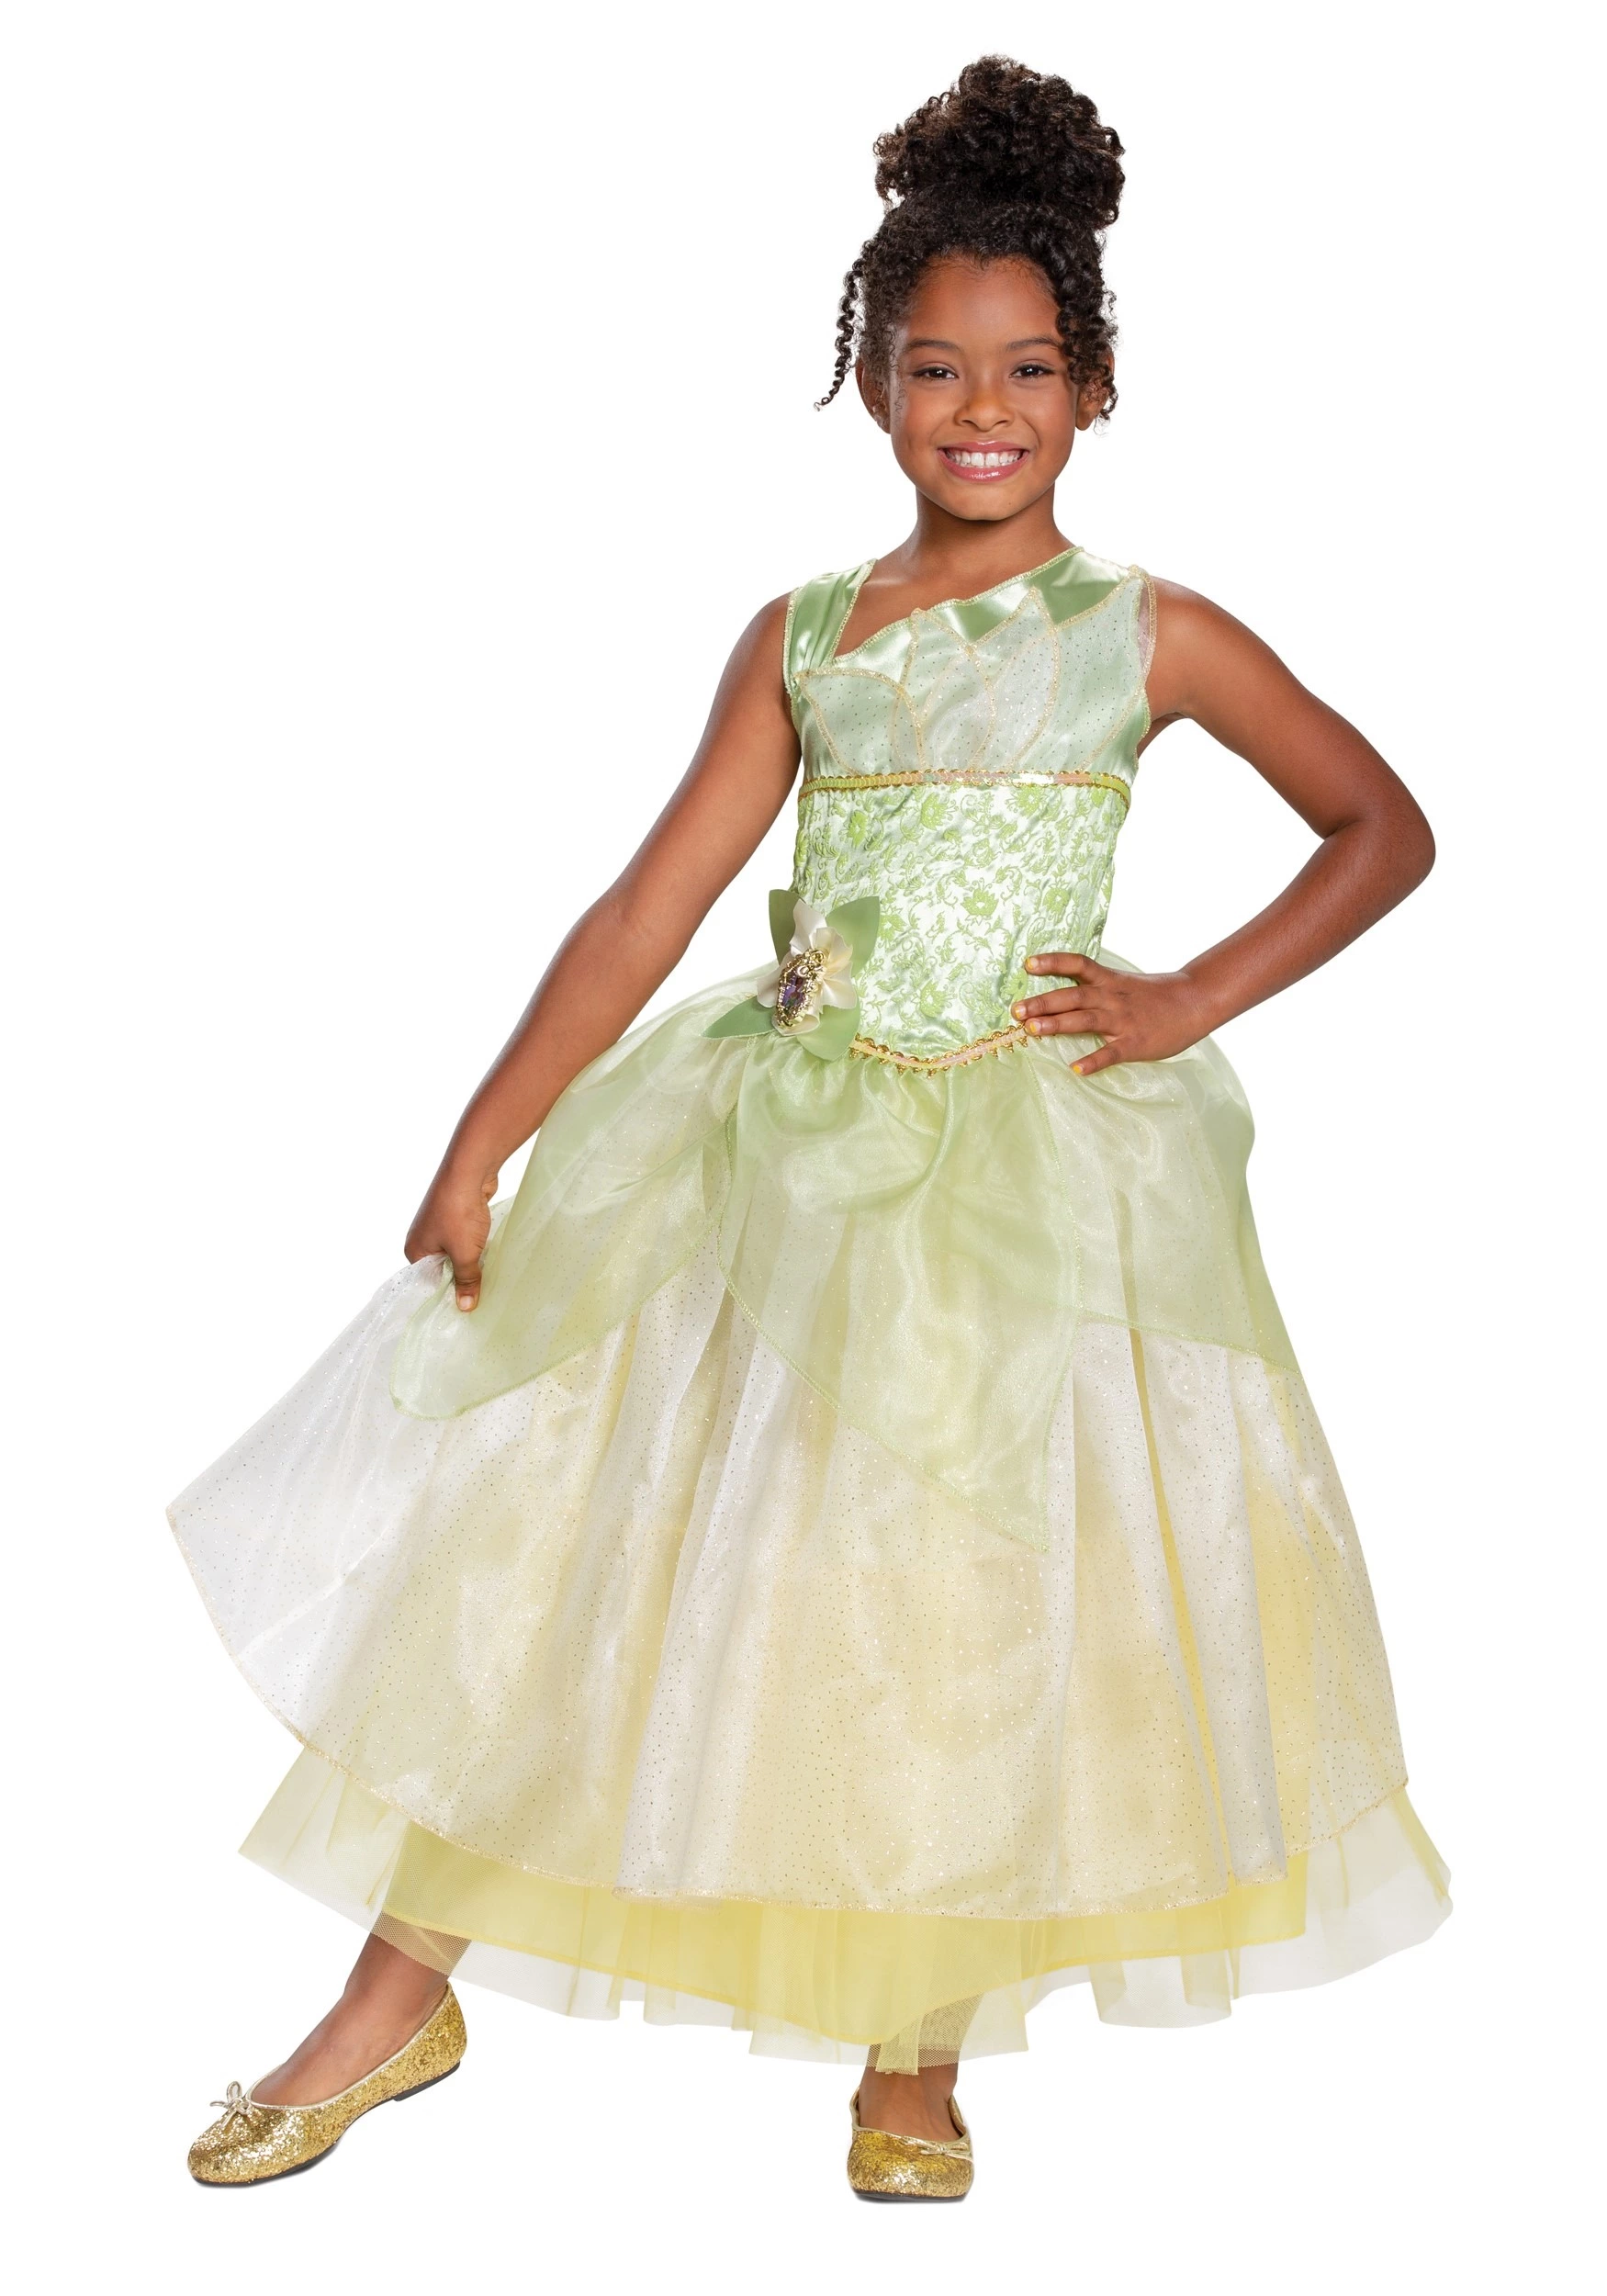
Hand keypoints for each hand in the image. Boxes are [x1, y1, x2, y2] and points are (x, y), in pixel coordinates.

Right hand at [405, 1161, 497, 1310]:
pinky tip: (489, 1251)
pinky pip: (464, 1238)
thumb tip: (466, 1307)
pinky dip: (476, 1245)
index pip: (428, 1282)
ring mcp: (438, 1225)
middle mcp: (422, 1238)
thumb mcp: (465, 1254)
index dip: (447, 1294)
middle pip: (442, 1268)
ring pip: (456, 1252)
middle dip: (461, 1277)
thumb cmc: (459, 1213)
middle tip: (481, 1294)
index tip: (467, 1307)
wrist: (469, 1171)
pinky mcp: (454, 1215)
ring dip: (471, 1259)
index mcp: (415, 1251)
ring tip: (487, 1274)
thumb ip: (466, 1280)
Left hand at [1013, 951, 1215, 1076]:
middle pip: (1074, 995)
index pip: (1078, 964)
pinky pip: (1112, 1053)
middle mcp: (1112, 997)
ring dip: (1058, 1023)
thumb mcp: (1123, 983)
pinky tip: (1076, 1069)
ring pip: (1086, 1019)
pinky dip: (1094, 1060)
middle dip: (1044, 1001)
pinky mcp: (1135, 1043)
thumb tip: (1062, 995)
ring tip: (1032, 1029)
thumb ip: (1096, 987)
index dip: (1053, 962)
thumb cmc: (1154, 996)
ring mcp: (1123, 1020)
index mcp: (1109, 981)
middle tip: (1016, 1009)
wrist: (1194, 1002)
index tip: (1028, 964)